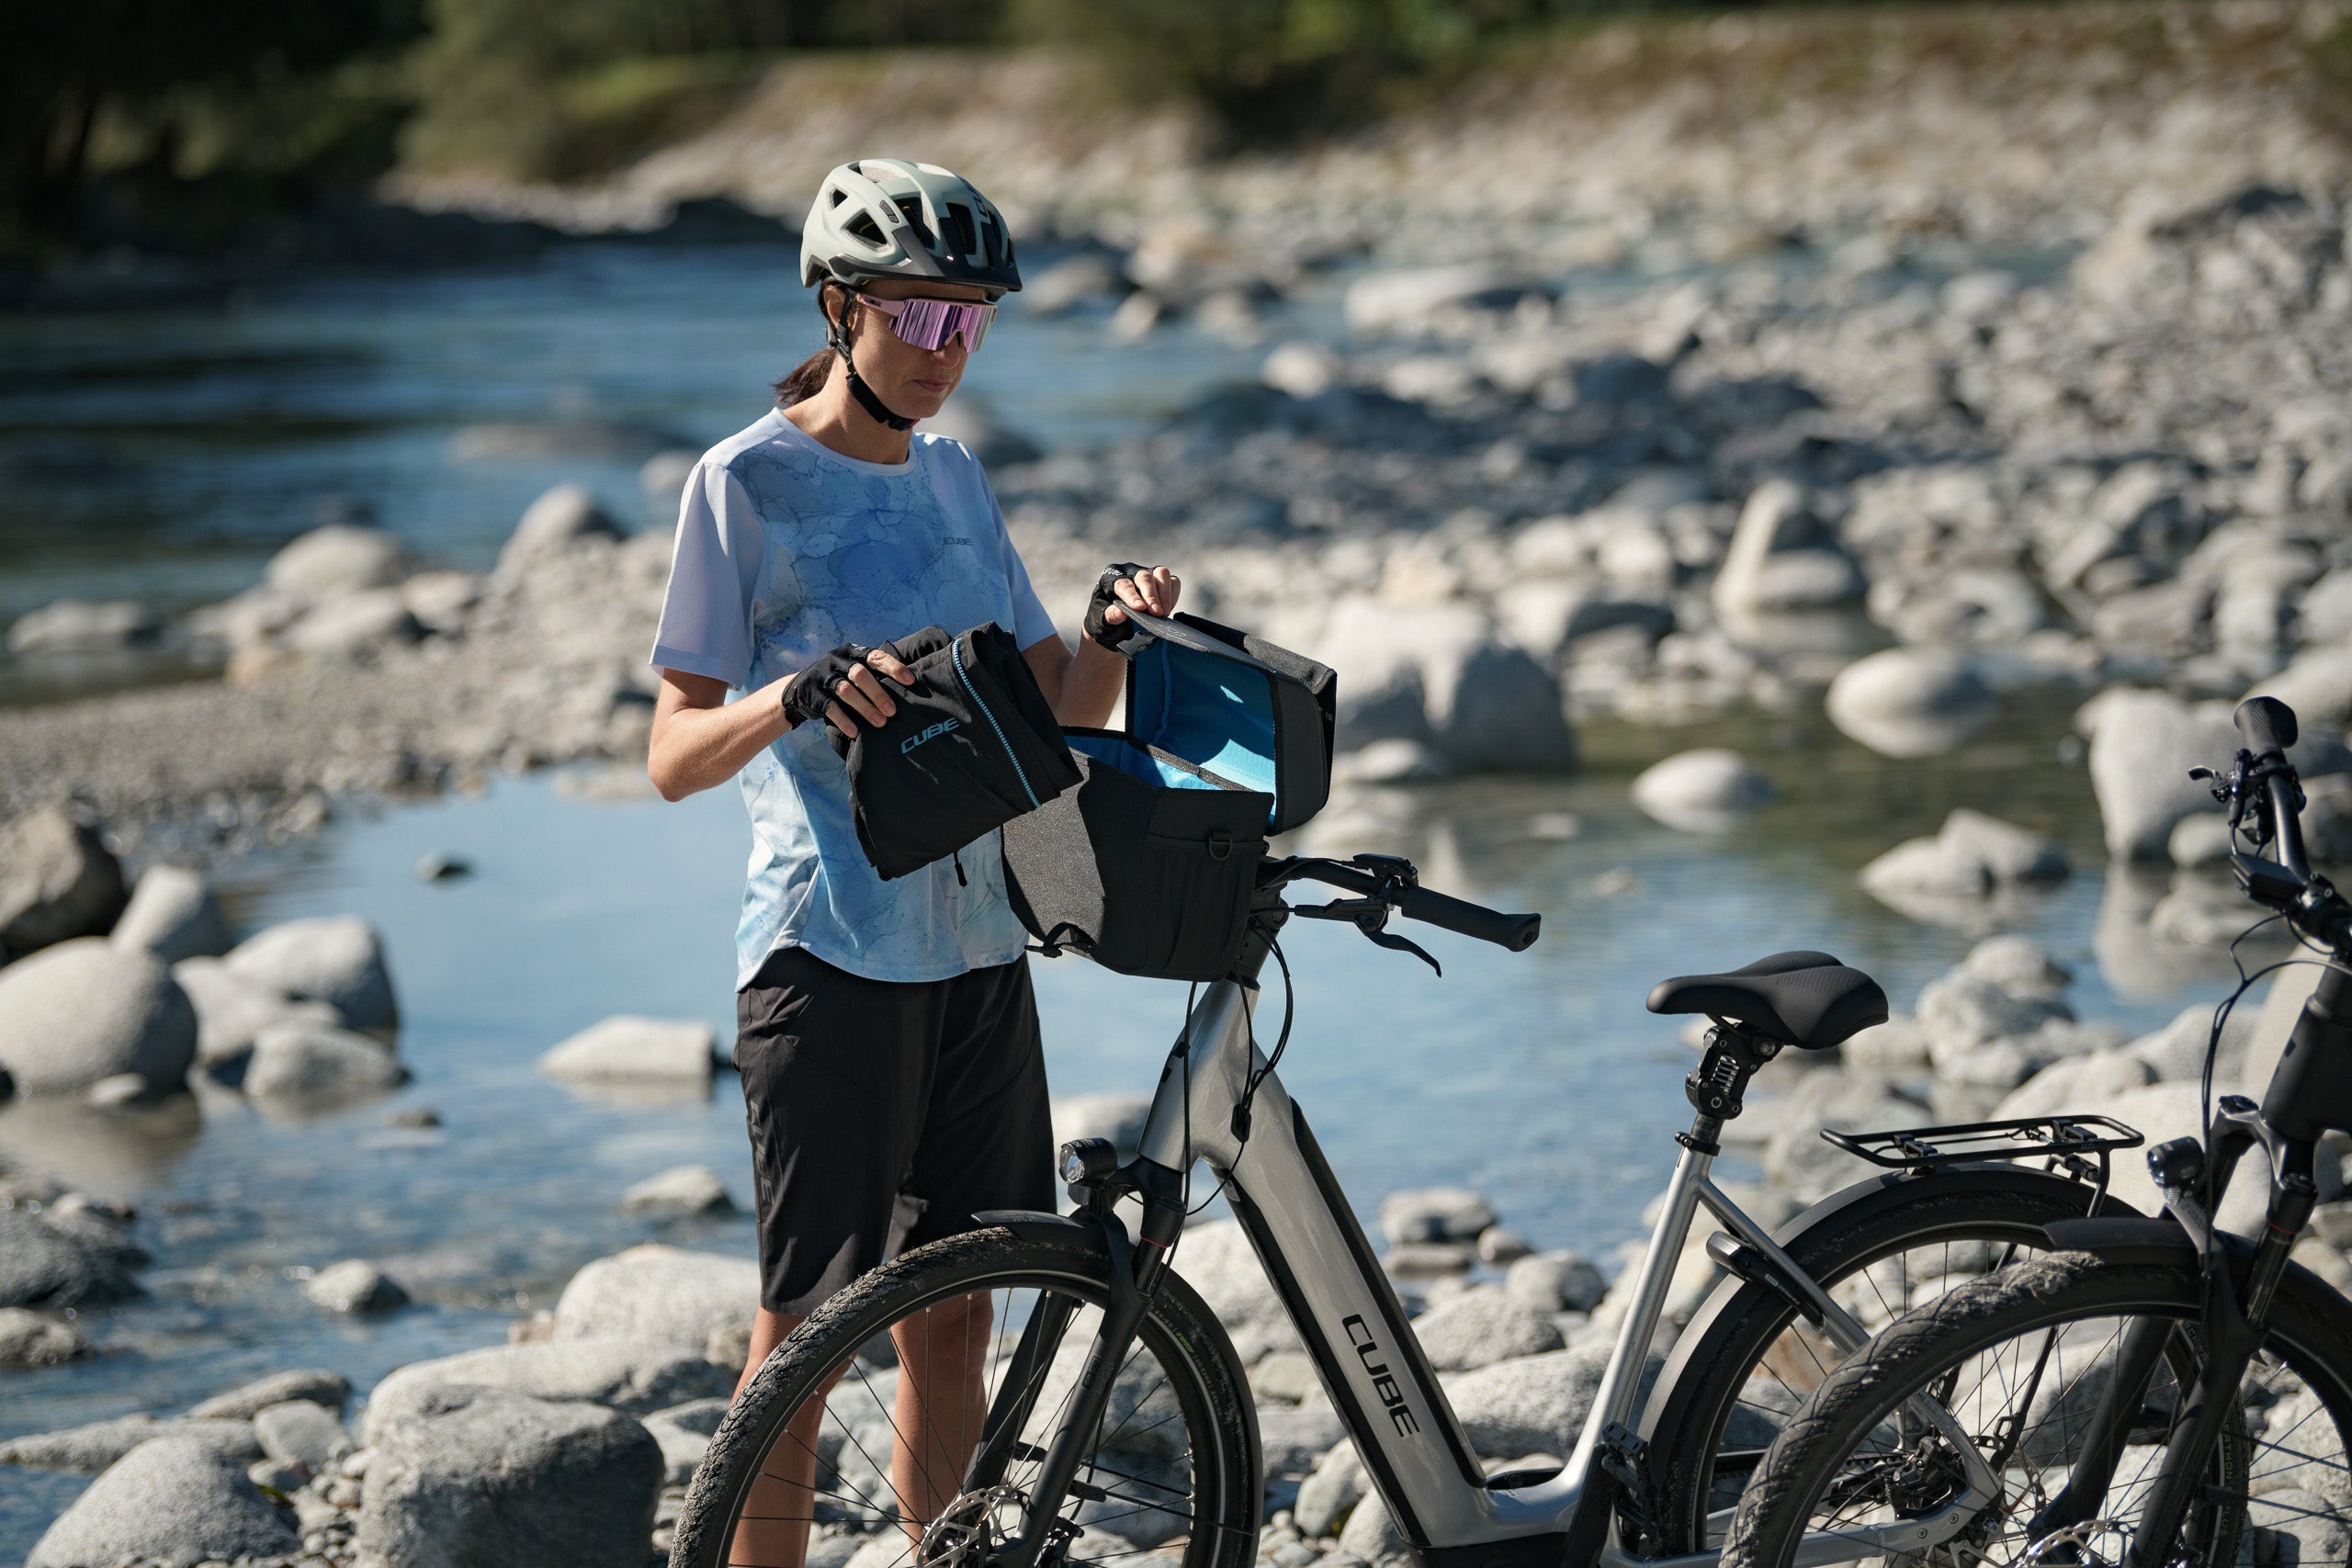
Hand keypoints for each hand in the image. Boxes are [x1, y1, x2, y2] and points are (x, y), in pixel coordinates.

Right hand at [781, 643, 916, 737]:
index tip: (910, 681)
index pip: (876, 657)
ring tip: (880, 723)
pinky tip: (855, 732)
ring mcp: (824, 677)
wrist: (801, 688)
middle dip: (878, 694)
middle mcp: (838, 661)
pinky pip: (831, 708)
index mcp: (853, 653)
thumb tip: (910, 688)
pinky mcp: (814, 695)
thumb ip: (875, 674)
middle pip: (860, 675)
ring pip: (846, 691)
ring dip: (865, 708)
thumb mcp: (855, 670)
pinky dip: (844, 720)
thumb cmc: (841, 679)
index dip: (893, 668)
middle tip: (893, 711)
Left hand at [1083, 563, 1181, 652]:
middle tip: (1156, 613)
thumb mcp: (1102, 620)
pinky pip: (1173, 582)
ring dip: (1165, 594)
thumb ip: (1110, 616)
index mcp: (1111, 578)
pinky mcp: (1162, 581)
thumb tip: (1122, 613)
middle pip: (1144, 577)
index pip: (1123, 584)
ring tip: (1164, 613)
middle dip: (1152, 596)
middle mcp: (1130, 572)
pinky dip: (1173, 596)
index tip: (1140, 608)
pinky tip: (1167, 610)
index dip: (1132, 596)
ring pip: (1162, 574)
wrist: (1116, 623)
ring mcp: (1148, 574)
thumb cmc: (1106, 619)